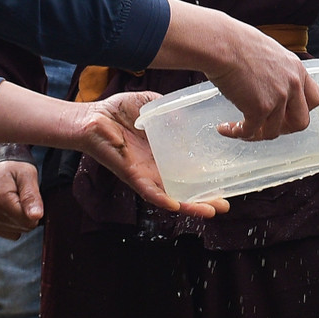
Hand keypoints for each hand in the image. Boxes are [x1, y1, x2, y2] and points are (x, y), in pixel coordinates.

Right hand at [0, 159, 42, 238]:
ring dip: (20, 218)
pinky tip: (6, 208)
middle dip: (28, 213)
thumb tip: (37, 216)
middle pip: (24, 227)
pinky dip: (12, 222)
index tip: (29, 194)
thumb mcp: (27, 174)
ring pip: (18, 231)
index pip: (29, 220)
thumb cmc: (12, 168)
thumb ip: (31, 195)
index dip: (35, 208)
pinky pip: (10, 233)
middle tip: (21, 196)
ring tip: (12, 199)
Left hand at [70, 90, 229, 218]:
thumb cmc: (117, 112)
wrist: (90, 117)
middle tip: (225, 204)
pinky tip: (176, 206)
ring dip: (190, 206)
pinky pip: (148, 191)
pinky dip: (162, 199)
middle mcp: (156, 168)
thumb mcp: (151, 106)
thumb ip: (170, 110)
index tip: (227, 182)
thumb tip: (190, 116)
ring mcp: (144, 174)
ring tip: (210, 212)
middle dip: (205, 200)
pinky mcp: (131, 175)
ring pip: (171, 196)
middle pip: (184, 190)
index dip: (207, 178)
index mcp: (163, 153)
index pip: (189, 170)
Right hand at [206, 22, 318, 141]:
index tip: (286, 112)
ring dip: (256, 133)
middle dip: (284, 128)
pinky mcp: (259, 108)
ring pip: (273, 131)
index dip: (300, 110)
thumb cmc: (236, 41)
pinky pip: (250, 132)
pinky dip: (237, 133)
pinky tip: (225, 128)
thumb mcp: (268, 52)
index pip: (314, 99)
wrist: (221, 43)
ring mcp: (278, 98)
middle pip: (301, 121)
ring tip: (239, 128)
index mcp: (296, 69)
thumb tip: (266, 82)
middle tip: (266, 125)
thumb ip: (275, 70)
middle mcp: (292, 85)